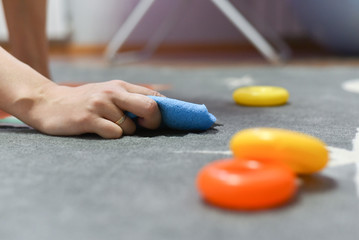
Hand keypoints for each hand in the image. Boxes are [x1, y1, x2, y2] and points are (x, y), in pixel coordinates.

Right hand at [20, 80, 163, 137]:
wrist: (49, 103)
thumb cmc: (85, 102)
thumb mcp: (108, 94)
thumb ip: (130, 99)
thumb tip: (158, 111)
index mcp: (121, 86)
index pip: (154, 97)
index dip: (161, 113)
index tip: (154, 122)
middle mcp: (113, 92)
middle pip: (150, 108)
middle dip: (153, 122)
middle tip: (142, 128)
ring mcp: (100, 105)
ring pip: (130, 127)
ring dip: (124, 132)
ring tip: (107, 126)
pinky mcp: (88, 119)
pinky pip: (114, 133)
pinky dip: (111, 136)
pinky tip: (98, 130)